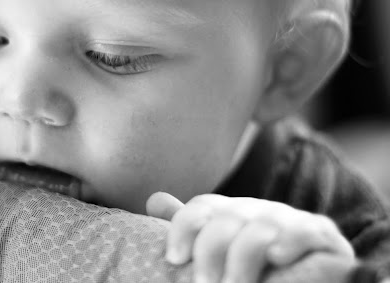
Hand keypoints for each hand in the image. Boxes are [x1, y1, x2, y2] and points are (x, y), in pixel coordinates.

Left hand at [146, 192, 354, 282]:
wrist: (308, 277)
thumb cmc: (253, 269)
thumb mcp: (219, 249)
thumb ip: (191, 228)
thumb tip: (154, 200)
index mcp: (229, 212)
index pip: (202, 208)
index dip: (184, 228)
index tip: (174, 259)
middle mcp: (257, 210)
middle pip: (227, 219)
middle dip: (211, 252)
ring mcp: (289, 220)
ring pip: (260, 228)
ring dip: (244, 260)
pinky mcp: (320, 234)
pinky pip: (304, 232)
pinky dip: (289, 244)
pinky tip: (277, 258)